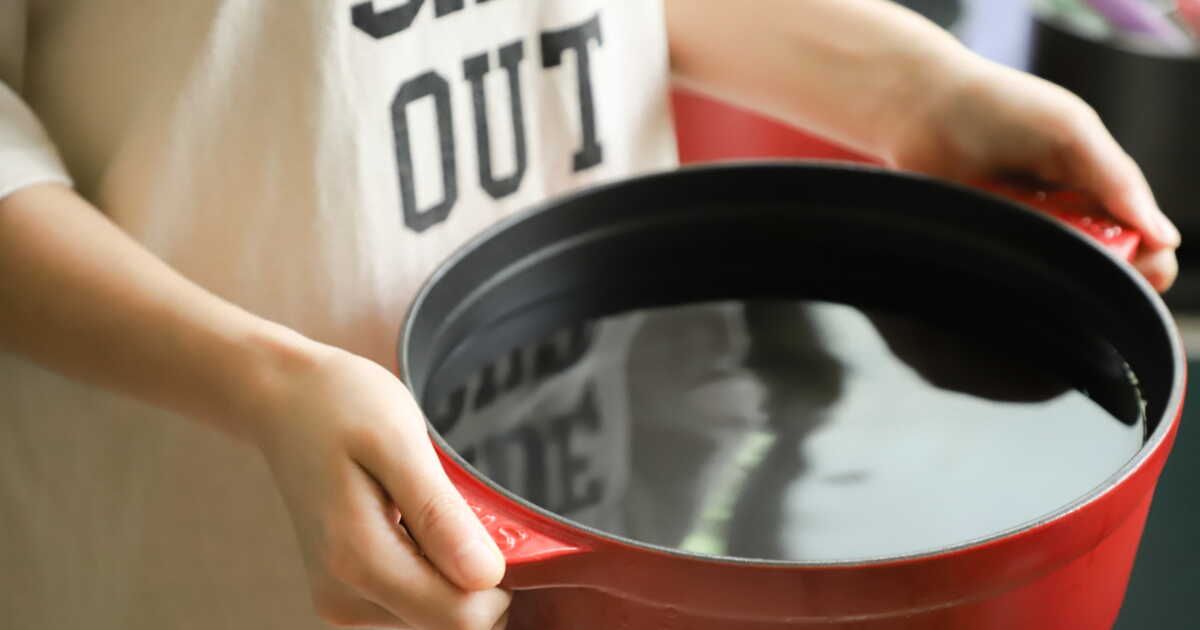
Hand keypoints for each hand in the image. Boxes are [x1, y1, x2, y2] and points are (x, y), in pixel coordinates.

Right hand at [251, 342, 509, 628]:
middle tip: (453, 506)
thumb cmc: (340, 407)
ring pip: (436, 615)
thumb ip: (439, 514)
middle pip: (449, 622)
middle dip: (472, 573)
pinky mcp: (347, 595)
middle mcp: (345, 596)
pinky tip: (412, 521)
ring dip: (451, 567)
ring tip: (422, 506)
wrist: (286, 401)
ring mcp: (342, 599)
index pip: (459, 618)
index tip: (489, 525)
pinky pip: (416, 602)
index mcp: (358, 560)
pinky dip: (432, 566)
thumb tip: (485, 576)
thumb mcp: (399, 441)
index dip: (496, 582)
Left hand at [883, 58, 1179, 291]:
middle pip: (1102, 264)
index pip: (1140, 237)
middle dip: (1105, 272)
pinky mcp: (985, 247)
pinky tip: (1011, 265)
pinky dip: (1017, 277)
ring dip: (1058, 276)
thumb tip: (1165, 237)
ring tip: (1041, 250)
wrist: (920, 109)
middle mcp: (1064, 213)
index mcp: (1097, 184)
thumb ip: (1118, 179)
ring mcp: (1023, 233)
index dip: (1147, 258)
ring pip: (1057, 276)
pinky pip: (1011, 278)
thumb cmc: (997, 107)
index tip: (1141, 267)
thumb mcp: (1071, 132)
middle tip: (1088, 263)